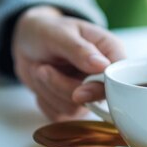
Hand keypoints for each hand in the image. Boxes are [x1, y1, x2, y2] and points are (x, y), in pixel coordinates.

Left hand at [12, 6, 125, 120]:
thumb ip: (80, 50)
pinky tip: (41, 82)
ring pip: (75, 108)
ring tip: (40, 69)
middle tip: (43, 69)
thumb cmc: (47, 31)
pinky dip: (45, 101)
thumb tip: (102, 65)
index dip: (100, 88)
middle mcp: (103, 74)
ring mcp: (89, 92)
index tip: (79, 91)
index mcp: (110, 50)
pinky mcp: (72, 105)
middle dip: (63, 86)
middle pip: (95, 98)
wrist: (26, 42)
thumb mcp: (60, 34)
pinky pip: (60, 115)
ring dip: (50, 90)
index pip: (120, 78)